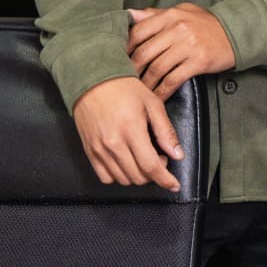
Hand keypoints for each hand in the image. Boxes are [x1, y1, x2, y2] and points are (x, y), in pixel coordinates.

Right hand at [72, 76, 183, 191]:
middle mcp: (113, 144)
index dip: (165, 180)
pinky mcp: (89, 151)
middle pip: (138, 177)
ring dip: (138, 176)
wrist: (92, 80)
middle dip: (154, 174)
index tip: (174, 185)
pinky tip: (126, 162)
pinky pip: (105, 176)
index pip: (151, 167)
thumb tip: (177, 155)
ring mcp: (98, 149)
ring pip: (122, 179)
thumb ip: (166, 132)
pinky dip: (119, 176)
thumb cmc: (125, 89)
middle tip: (160, 158)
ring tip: (143, 158)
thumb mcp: (153, 104)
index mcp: (131, 131)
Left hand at [128, 3, 236, 99]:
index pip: (137, 32)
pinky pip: (173, 80)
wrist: (237, 32)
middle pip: (143, 53)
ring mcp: (188, 46)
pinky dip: (162, 91)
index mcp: (170, 16)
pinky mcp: (199, 61)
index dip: (124, 49)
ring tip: (139, 92)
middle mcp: (177, 29)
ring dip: (145, 84)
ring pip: (156, 69)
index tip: (118, 60)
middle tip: (124, 81)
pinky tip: (157, 97)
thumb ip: (155, 14)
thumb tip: (129, 14)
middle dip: (131, 70)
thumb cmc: (206, 23)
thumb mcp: (182, 11)